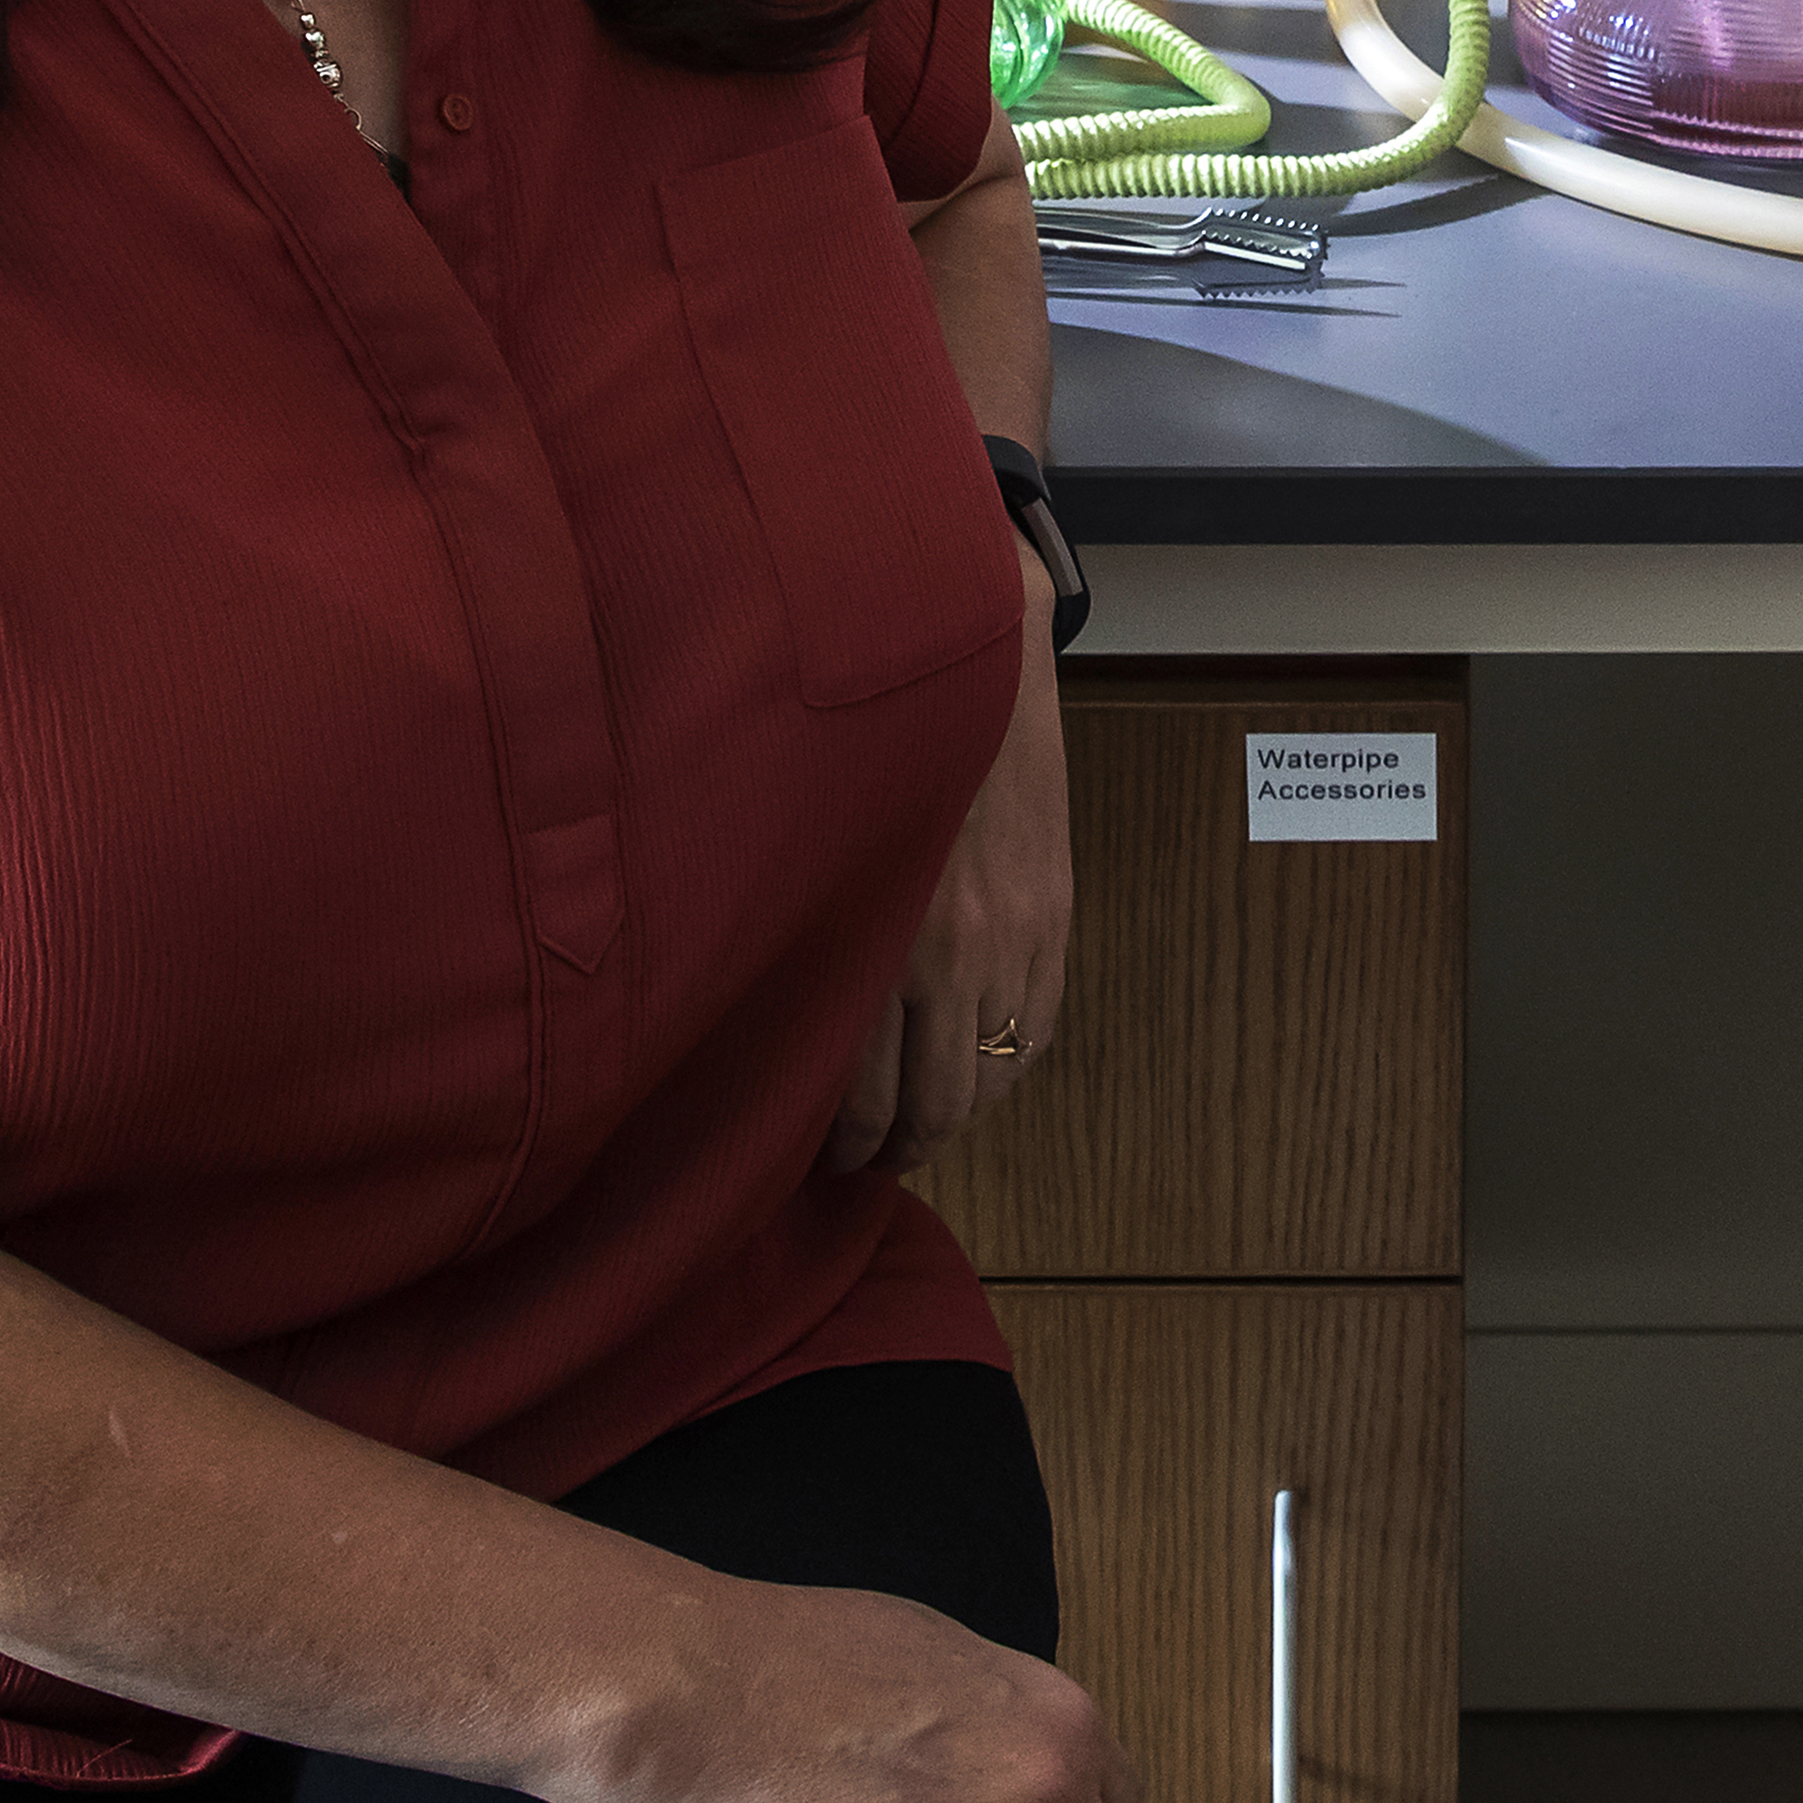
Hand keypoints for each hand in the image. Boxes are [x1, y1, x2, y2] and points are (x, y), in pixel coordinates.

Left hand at [827, 550, 1070, 1179]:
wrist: (970, 642)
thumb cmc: (856, 729)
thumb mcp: (799, 832)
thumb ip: (791, 921)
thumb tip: (743, 1007)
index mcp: (878, 937)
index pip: (859, 1097)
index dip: (837, 1145)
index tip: (810, 1153)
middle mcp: (955, 953)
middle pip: (934, 1105)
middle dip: (895, 1148)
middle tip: (858, 1159)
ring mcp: (1018, 935)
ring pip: (994, 1078)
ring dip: (954, 1116)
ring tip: (916, 1128)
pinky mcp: (1058, 909)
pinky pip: (1043, 1027)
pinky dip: (1011, 1069)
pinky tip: (979, 1074)